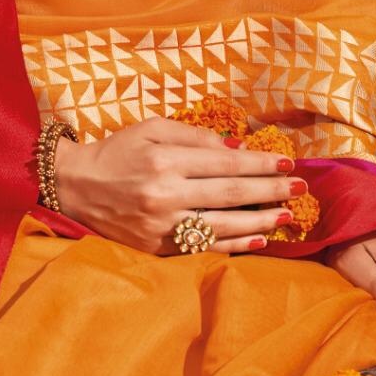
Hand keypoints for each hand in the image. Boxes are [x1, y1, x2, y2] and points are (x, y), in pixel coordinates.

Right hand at [53, 115, 307, 254]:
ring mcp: (161, 225)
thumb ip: (194, 136)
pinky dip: (235, 245)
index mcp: (165, 158)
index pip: (225, 162)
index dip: (260, 162)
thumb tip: (236, 147)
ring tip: (289, 215)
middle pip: (230, 193)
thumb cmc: (117, 150)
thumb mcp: (151, 128)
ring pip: (223, 225)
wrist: (76, 187)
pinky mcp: (157, 248)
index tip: (288, 162)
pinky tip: (259, 240)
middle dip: (270, 190)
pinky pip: (204, 247)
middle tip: (300, 188)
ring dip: (261, 220)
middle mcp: (165, 193)